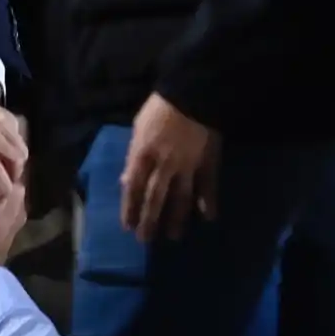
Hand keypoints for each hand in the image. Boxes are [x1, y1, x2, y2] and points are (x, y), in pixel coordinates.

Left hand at [120, 92, 219, 241]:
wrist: (192, 96)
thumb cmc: (159, 110)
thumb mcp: (138, 130)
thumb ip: (133, 157)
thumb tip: (125, 180)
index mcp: (142, 154)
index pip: (133, 187)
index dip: (130, 208)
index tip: (127, 226)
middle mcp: (164, 165)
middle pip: (154, 197)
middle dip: (149, 220)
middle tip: (145, 240)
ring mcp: (187, 165)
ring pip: (180, 197)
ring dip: (176, 218)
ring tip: (173, 236)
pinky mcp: (208, 163)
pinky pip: (208, 186)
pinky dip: (209, 202)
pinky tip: (208, 217)